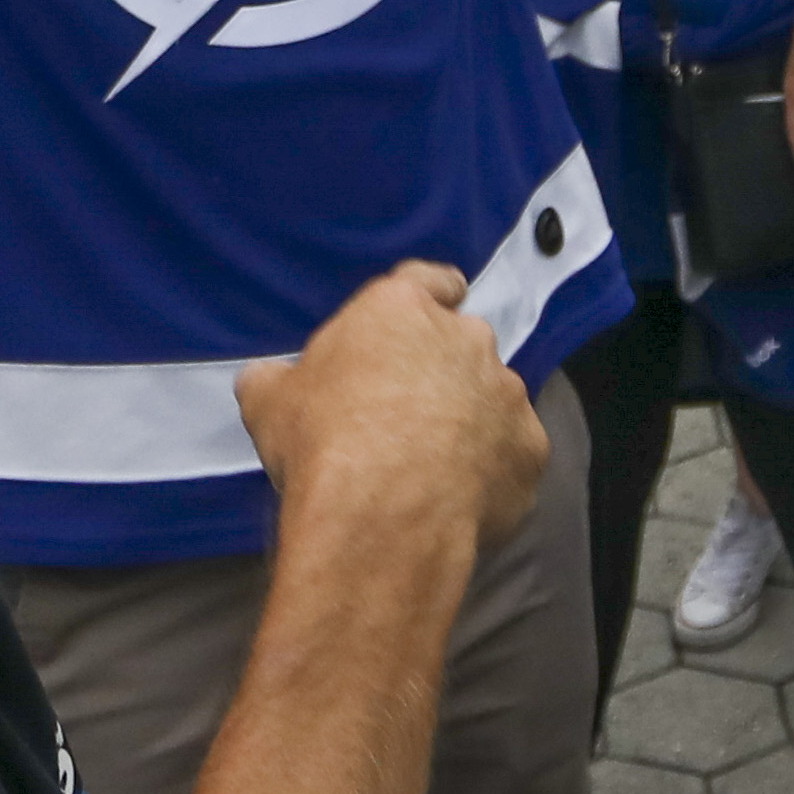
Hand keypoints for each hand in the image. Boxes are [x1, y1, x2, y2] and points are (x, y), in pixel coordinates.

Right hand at [241, 261, 538, 557]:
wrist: (383, 513)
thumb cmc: (323, 443)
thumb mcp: (270, 403)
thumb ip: (273, 380)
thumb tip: (263, 381)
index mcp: (402, 310)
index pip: (429, 280)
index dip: (430, 295)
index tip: (431, 309)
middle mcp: (466, 340)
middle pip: (461, 345)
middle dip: (440, 373)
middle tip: (405, 417)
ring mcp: (506, 394)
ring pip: (492, 401)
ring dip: (470, 424)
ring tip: (431, 470)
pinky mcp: (530, 451)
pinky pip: (513, 455)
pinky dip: (493, 472)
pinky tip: (459, 501)